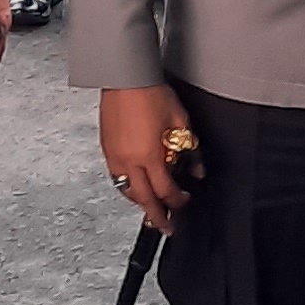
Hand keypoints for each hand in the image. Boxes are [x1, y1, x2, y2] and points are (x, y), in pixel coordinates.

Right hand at [99, 85, 194, 232]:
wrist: (126, 77)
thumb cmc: (151, 93)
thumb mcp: (181, 121)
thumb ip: (191, 149)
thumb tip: (197, 170)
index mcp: (149, 156)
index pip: (165, 191)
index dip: (176, 201)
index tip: (184, 202)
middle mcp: (129, 160)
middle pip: (143, 199)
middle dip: (155, 216)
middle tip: (164, 227)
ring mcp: (114, 155)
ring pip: (126, 190)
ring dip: (140, 201)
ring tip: (150, 207)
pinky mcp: (106, 148)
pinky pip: (116, 176)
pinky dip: (127, 185)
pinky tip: (134, 184)